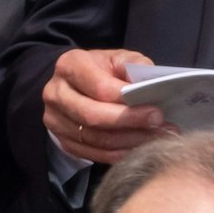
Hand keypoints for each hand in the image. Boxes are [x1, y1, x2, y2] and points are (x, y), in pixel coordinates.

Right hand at [43, 47, 174, 164]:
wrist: (77, 84)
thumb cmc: (103, 70)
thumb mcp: (119, 58)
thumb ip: (134, 66)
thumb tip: (150, 84)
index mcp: (70, 65)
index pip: (100, 88)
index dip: (128, 102)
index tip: (156, 111)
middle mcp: (56, 92)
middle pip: (93, 116)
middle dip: (130, 123)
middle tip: (159, 126)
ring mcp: (54, 119)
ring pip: (93, 138)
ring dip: (128, 142)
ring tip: (156, 139)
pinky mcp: (61, 140)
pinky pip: (91, 153)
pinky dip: (117, 154)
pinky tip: (138, 150)